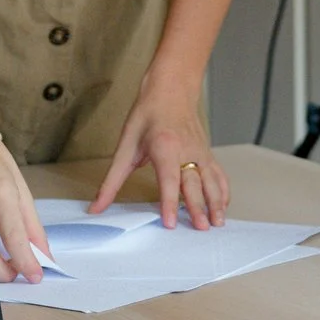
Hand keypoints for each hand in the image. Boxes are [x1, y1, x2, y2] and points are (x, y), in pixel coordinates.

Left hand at [90, 77, 227, 228]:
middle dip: (198, 208)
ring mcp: (201, 152)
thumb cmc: (148, 114)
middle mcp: (187, 151)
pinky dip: (223, 192)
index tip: (170, 222)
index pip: (169, 180)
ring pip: (212, 181)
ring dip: (216, 203)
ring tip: (217, 224)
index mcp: (165, 147)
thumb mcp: (125, 145)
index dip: (169, 202)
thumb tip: (96, 207)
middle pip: (194, 184)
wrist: (171, 89)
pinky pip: (219, 175)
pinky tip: (223, 206)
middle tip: (201, 230)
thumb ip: (112, 180)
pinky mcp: (207, 154)